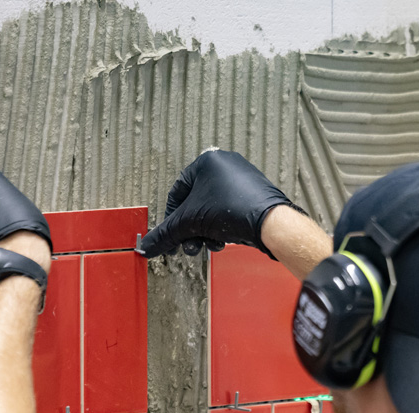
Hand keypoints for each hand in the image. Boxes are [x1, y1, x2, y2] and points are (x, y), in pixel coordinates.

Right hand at [138, 149, 299, 258]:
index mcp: (207, 161)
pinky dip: (221, 228)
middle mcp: (225, 165)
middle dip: (190, 229)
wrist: (270, 223)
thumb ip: (165, 235)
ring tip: (207, 244)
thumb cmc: (235, 210)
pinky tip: (222, 241)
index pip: (177, 192)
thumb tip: (148, 245)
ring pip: (212, 210)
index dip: (172, 218)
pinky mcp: (253, 195)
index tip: (171, 235)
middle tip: (189, 245)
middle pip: (195, 203)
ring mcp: (242, 179)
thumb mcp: (189, 223)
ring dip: (205, 232)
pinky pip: (229, 212)